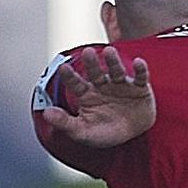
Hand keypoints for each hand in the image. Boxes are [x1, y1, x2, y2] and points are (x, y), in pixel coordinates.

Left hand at [38, 46, 154, 148]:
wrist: (133, 136)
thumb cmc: (106, 132)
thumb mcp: (83, 132)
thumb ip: (64, 123)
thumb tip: (46, 113)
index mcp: (87, 95)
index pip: (76, 83)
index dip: (70, 76)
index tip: (64, 68)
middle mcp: (103, 86)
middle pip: (96, 72)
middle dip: (92, 63)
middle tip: (87, 52)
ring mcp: (121, 85)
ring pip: (116, 71)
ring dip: (113, 62)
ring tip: (110, 52)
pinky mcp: (140, 88)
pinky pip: (141, 78)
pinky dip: (141, 70)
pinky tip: (138, 63)